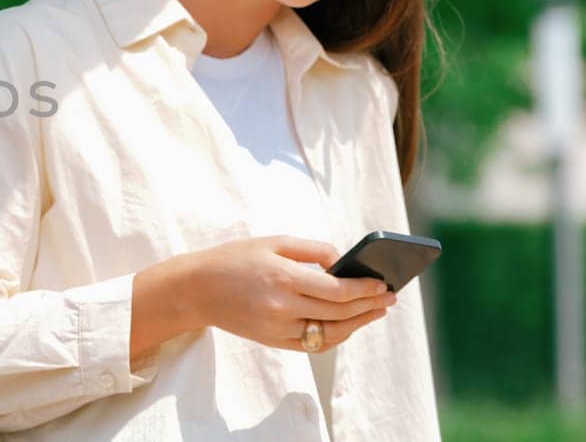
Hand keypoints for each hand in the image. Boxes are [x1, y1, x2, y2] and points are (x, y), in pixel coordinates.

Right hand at [183, 235, 395, 351]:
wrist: (196, 289)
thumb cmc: (234, 259)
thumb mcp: (272, 242)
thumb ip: (312, 249)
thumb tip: (344, 263)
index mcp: (283, 277)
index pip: (337, 290)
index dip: (366, 289)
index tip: (384, 284)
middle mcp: (282, 306)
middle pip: (339, 312)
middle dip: (369, 305)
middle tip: (390, 298)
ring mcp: (277, 327)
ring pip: (330, 332)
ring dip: (358, 324)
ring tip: (375, 312)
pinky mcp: (273, 340)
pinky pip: (313, 343)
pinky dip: (336, 336)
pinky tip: (348, 325)